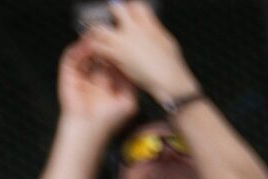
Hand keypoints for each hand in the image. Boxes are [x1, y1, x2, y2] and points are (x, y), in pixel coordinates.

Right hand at [57, 41, 138, 132]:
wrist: (89, 128)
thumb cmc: (109, 119)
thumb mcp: (128, 100)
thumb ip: (131, 82)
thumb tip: (134, 64)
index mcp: (109, 80)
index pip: (113, 60)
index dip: (118, 51)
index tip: (125, 42)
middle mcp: (95, 74)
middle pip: (99, 52)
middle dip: (104, 43)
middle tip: (110, 34)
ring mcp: (82, 73)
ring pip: (85, 51)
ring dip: (90, 43)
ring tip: (97, 36)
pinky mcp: (69, 73)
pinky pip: (72, 56)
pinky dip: (78, 50)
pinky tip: (86, 46)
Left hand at [81, 2, 196, 105]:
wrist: (171, 82)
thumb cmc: (172, 67)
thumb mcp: (167, 42)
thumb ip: (155, 29)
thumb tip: (150, 23)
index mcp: (148, 24)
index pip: (135, 5)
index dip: (130, 9)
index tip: (129, 14)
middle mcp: (134, 29)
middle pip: (116, 9)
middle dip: (112, 15)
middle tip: (112, 25)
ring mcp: (123, 40)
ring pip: (98, 28)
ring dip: (97, 34)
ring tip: (98, 40)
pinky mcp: (116, 54)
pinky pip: (96, 46)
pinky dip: (95, 51)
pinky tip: (98, 55)